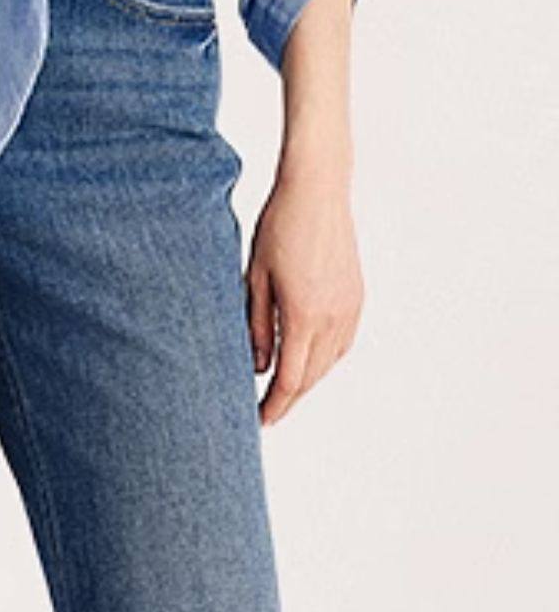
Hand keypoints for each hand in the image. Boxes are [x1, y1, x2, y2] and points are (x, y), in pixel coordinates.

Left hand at [244, 163, 362, 421]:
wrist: (318, 191)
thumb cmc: (278, 227)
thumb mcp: (255, 277)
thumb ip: (256, 326)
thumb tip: (259, 367)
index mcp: (304, 316)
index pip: (290, 379)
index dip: (274, 405)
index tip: (258, 421)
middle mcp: (334, 318)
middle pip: (311, 377)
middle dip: (288, 398)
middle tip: (265, 412)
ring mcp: (350, 308)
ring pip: (329, 362)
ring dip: (306, 380)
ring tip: (282, 389)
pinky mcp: (357, 297)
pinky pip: (342, 343)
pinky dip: (323, 359)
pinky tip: (307, 359)